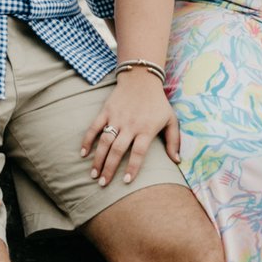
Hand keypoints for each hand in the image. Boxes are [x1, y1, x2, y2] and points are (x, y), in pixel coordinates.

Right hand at [80, 68, 179, 187]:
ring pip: (104, 141)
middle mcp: (130, 125)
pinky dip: (87, 140)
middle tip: (103, 184)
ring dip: (98, 159)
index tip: (126, 182)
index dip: (132, 168)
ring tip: (94, 174)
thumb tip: (177, 161)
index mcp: (146, 129)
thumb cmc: (158, 102)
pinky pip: (94, 127)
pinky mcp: (106, 111)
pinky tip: (83, 153)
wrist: (142, 78)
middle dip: (109, 168)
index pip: (138, 152)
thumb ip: (174, 141)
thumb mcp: (171, 119)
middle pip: (118, 150)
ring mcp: (116, 118)